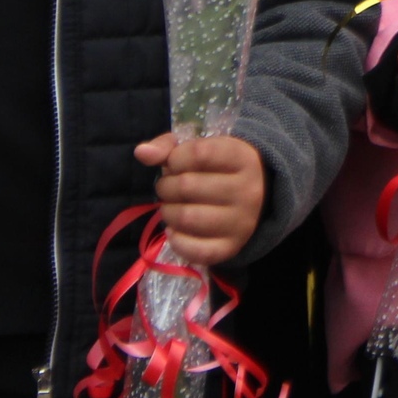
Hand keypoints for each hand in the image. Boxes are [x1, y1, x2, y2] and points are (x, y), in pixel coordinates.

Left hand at [132, 132, 267, 266]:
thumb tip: (141, 152)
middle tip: (170, 188)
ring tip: (172, 208)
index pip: (198, 153)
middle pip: (187, 186)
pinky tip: (176, 230)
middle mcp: (248, 190)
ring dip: (167, 213)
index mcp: (243, 158)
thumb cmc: (219, 169)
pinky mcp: (232, 248)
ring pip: (186, 218)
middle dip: (167, 186)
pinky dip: (177, 240)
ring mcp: (242, 222)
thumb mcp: (201, 149)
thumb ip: (169, 147)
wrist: (255, 200)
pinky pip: (195, 250)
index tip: (176, 162)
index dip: (176, 158)